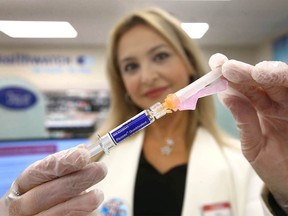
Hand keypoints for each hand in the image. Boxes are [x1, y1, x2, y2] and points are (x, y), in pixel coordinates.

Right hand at [0, 145, 106, 214]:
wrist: (54, 215)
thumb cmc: (54, 196)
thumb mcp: (57, 179)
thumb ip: (66, 166)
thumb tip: (83, 150)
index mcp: (21, 188)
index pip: (35, 173)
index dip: (59, 163)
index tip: (84, 154)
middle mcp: (19, 207)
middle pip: (42, 195)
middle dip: (75, 180)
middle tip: (100, 169)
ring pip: (53, 215)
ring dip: (80, 202)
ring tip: (99, 194)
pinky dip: (80, 214)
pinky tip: (92, 208)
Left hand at [209, 53, 287, 209]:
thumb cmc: (274, 167)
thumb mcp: (254, 146)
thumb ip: (244, 122)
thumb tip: (227, 96)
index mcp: (258, 108)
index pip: (242, 87)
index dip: (229, 74)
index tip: (215, 63)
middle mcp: (276, 103)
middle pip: (260, 81)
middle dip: (245, 72)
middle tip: (230, 68)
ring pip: (283, 83)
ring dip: (272, 74)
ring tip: (259, 72)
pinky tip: (276, 78)